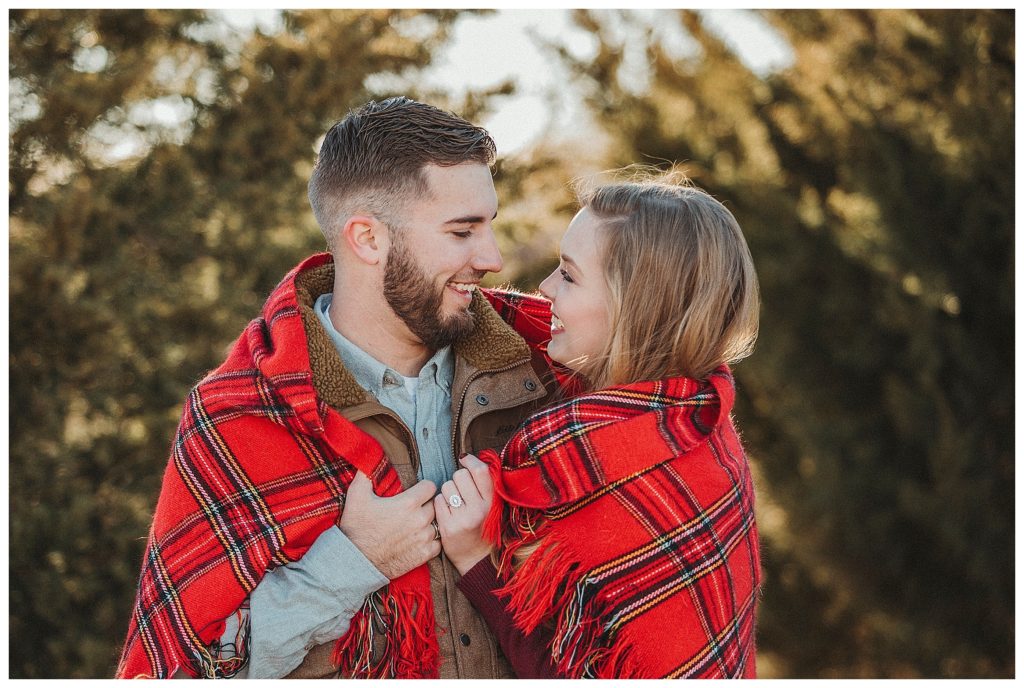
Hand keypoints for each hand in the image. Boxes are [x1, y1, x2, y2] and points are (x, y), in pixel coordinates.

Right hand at [338, 471, 439, 579]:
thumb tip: (367, 458)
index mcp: (408, 503)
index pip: (431, 486)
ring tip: (418, 524)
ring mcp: (424, 538)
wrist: (356, 561)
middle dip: (428, 504)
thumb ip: (365, 474)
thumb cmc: (356, 528)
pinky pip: (438, 544)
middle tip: (417, 508)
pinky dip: (432, 541)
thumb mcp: (357, 497)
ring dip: (430, 523)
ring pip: (438, 524)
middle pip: (436, 504)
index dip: (424, 487)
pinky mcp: (424, 555)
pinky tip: (421, 539)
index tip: (418, 491)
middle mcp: (420, 519)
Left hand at [435, 454, 493, 574]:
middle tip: (462, 493)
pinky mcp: (448, 527)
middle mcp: (479, 509)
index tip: (464, 460)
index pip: (480, 471)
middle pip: (460, 475)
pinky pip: (438, 501)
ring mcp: (463, 518)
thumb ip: (484, 485)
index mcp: (493, 502)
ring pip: (447, 486)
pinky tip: (447, 513)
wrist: (477, 559)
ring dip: (448, 492)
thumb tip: (467, 457)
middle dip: (457, 480)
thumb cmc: (483, 526)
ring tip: (455, 505)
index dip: (470, 461)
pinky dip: (440, 504)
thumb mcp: (492, 506)